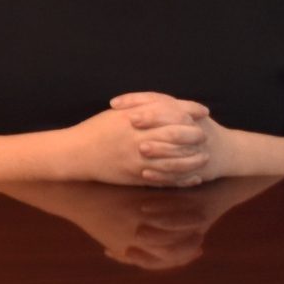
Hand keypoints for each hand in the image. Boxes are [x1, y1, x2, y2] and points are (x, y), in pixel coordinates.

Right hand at [67, 92, 210, 187]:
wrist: (77, 153)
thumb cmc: (96, 130)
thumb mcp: (118, 113)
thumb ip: (143, 106)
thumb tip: (169, 103)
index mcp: (135, 120)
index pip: (171, 113)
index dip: (190, 112)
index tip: (204, 112)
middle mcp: (140, 139)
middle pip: (177, 136)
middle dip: (195, 135)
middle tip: (206, 135)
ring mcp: (140, 160)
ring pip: (176, 161)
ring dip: (193, 159)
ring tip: (205, 157)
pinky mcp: (139, 177)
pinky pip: (166, 180)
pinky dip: (182, 179)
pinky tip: (193, 178)